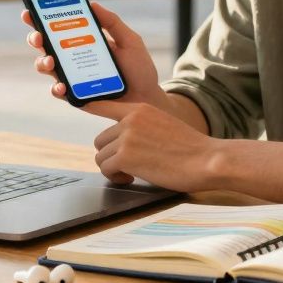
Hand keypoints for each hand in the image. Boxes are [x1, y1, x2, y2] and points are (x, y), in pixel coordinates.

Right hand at [20, 1, 168, 110]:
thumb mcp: (129, 41)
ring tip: (51, 61)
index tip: (30, 10)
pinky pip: (58, 91)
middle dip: (35, 37)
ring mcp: (72, 76)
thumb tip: (92, 4)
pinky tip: (62, 85)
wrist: (147, 98)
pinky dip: (56, 87)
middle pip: (44, 44)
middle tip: (39, 36)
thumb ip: (112, 23)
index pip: (57, 26)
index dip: (40, 17)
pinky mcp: (75, 95)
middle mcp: (72, 57)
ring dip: (42, 62)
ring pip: (45, 66)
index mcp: (83, 40)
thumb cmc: (138, 68)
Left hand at [87, 102, 220, 191]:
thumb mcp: (163, 125)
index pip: (102, 104)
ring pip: (101, 156)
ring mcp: (126, 137)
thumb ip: (142, 127)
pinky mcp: (126, 156)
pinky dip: (116, 178)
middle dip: (111, 155)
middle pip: (100, 140)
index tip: (75, 105)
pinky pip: (106, 169)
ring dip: (113, 168)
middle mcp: (129, 120)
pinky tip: (132, 179)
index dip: (87, 107)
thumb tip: (123, 141)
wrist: (207, 160)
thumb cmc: (191, 149)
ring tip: (132, 174)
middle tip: (128, 166)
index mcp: (139, 109)